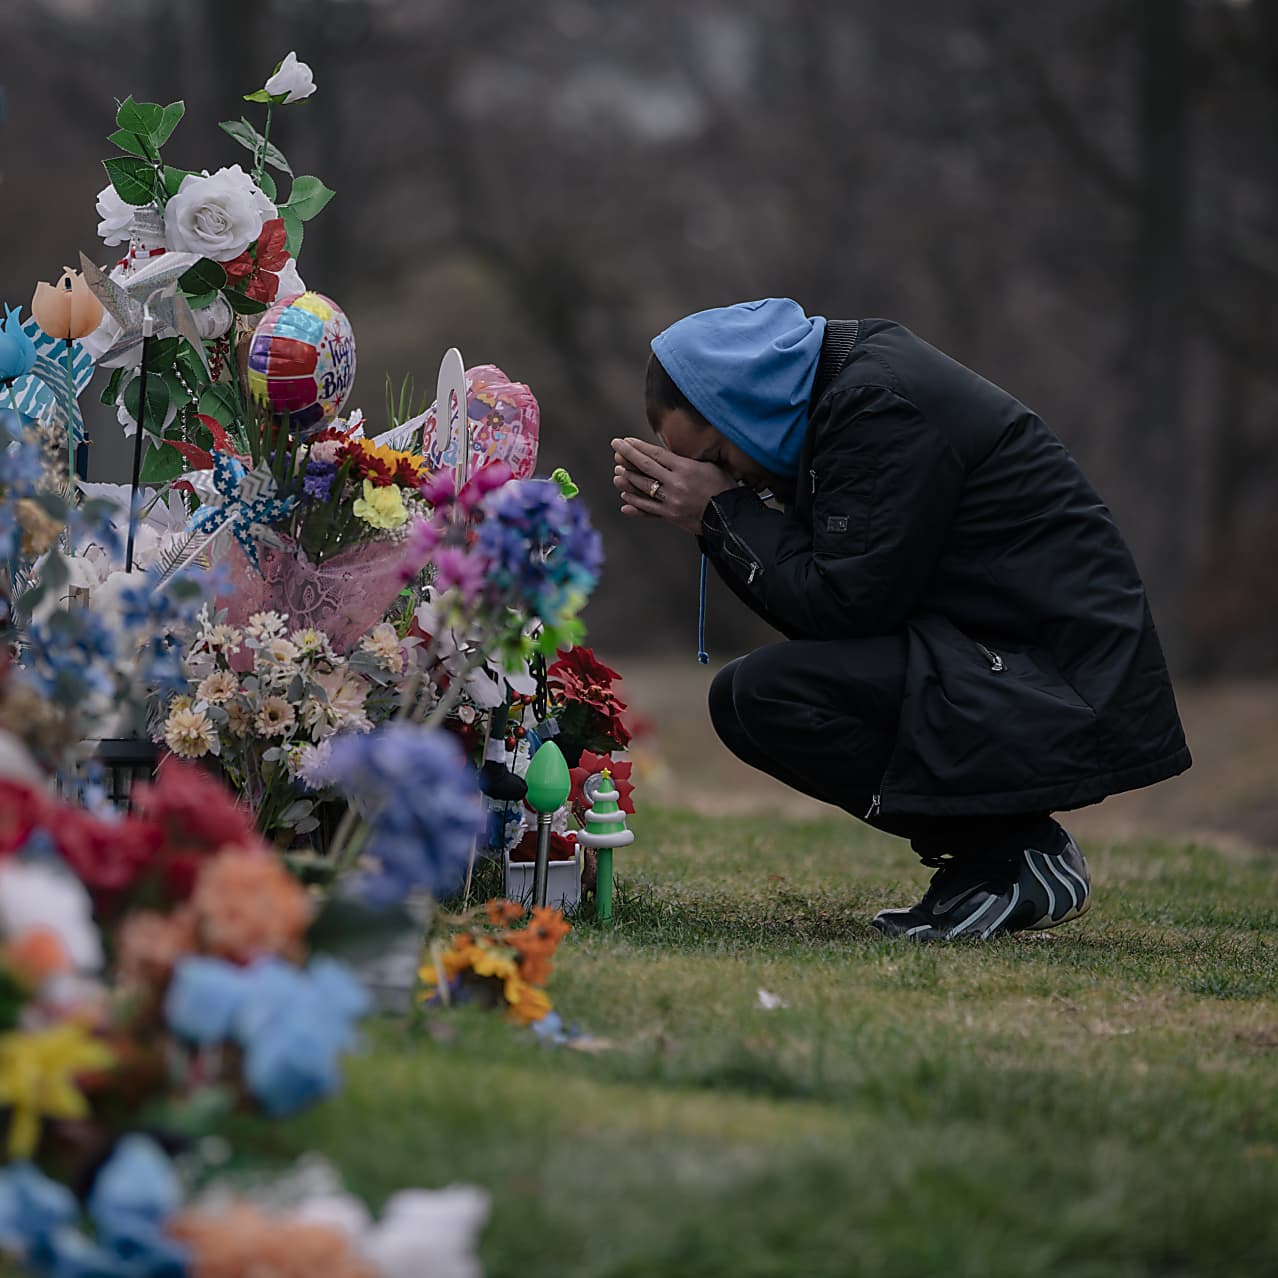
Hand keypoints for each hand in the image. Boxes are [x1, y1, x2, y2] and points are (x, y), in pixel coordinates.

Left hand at [611, 436, 734, 534]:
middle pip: (645, 467)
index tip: (626, 441)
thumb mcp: (710, 466)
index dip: (638, 447)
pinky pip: (648, 508)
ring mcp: (671, 500)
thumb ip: (689, 460)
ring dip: (628, 479)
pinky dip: (635, 503)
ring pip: (643, 488)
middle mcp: (675, 483)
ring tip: (617, 473)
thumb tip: (673, 454)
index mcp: (685, 467)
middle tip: (616, 448)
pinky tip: (625, 498)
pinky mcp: (670, 515)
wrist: (730, 516)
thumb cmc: (724, 489)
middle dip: (627, 456)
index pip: (656, 453)